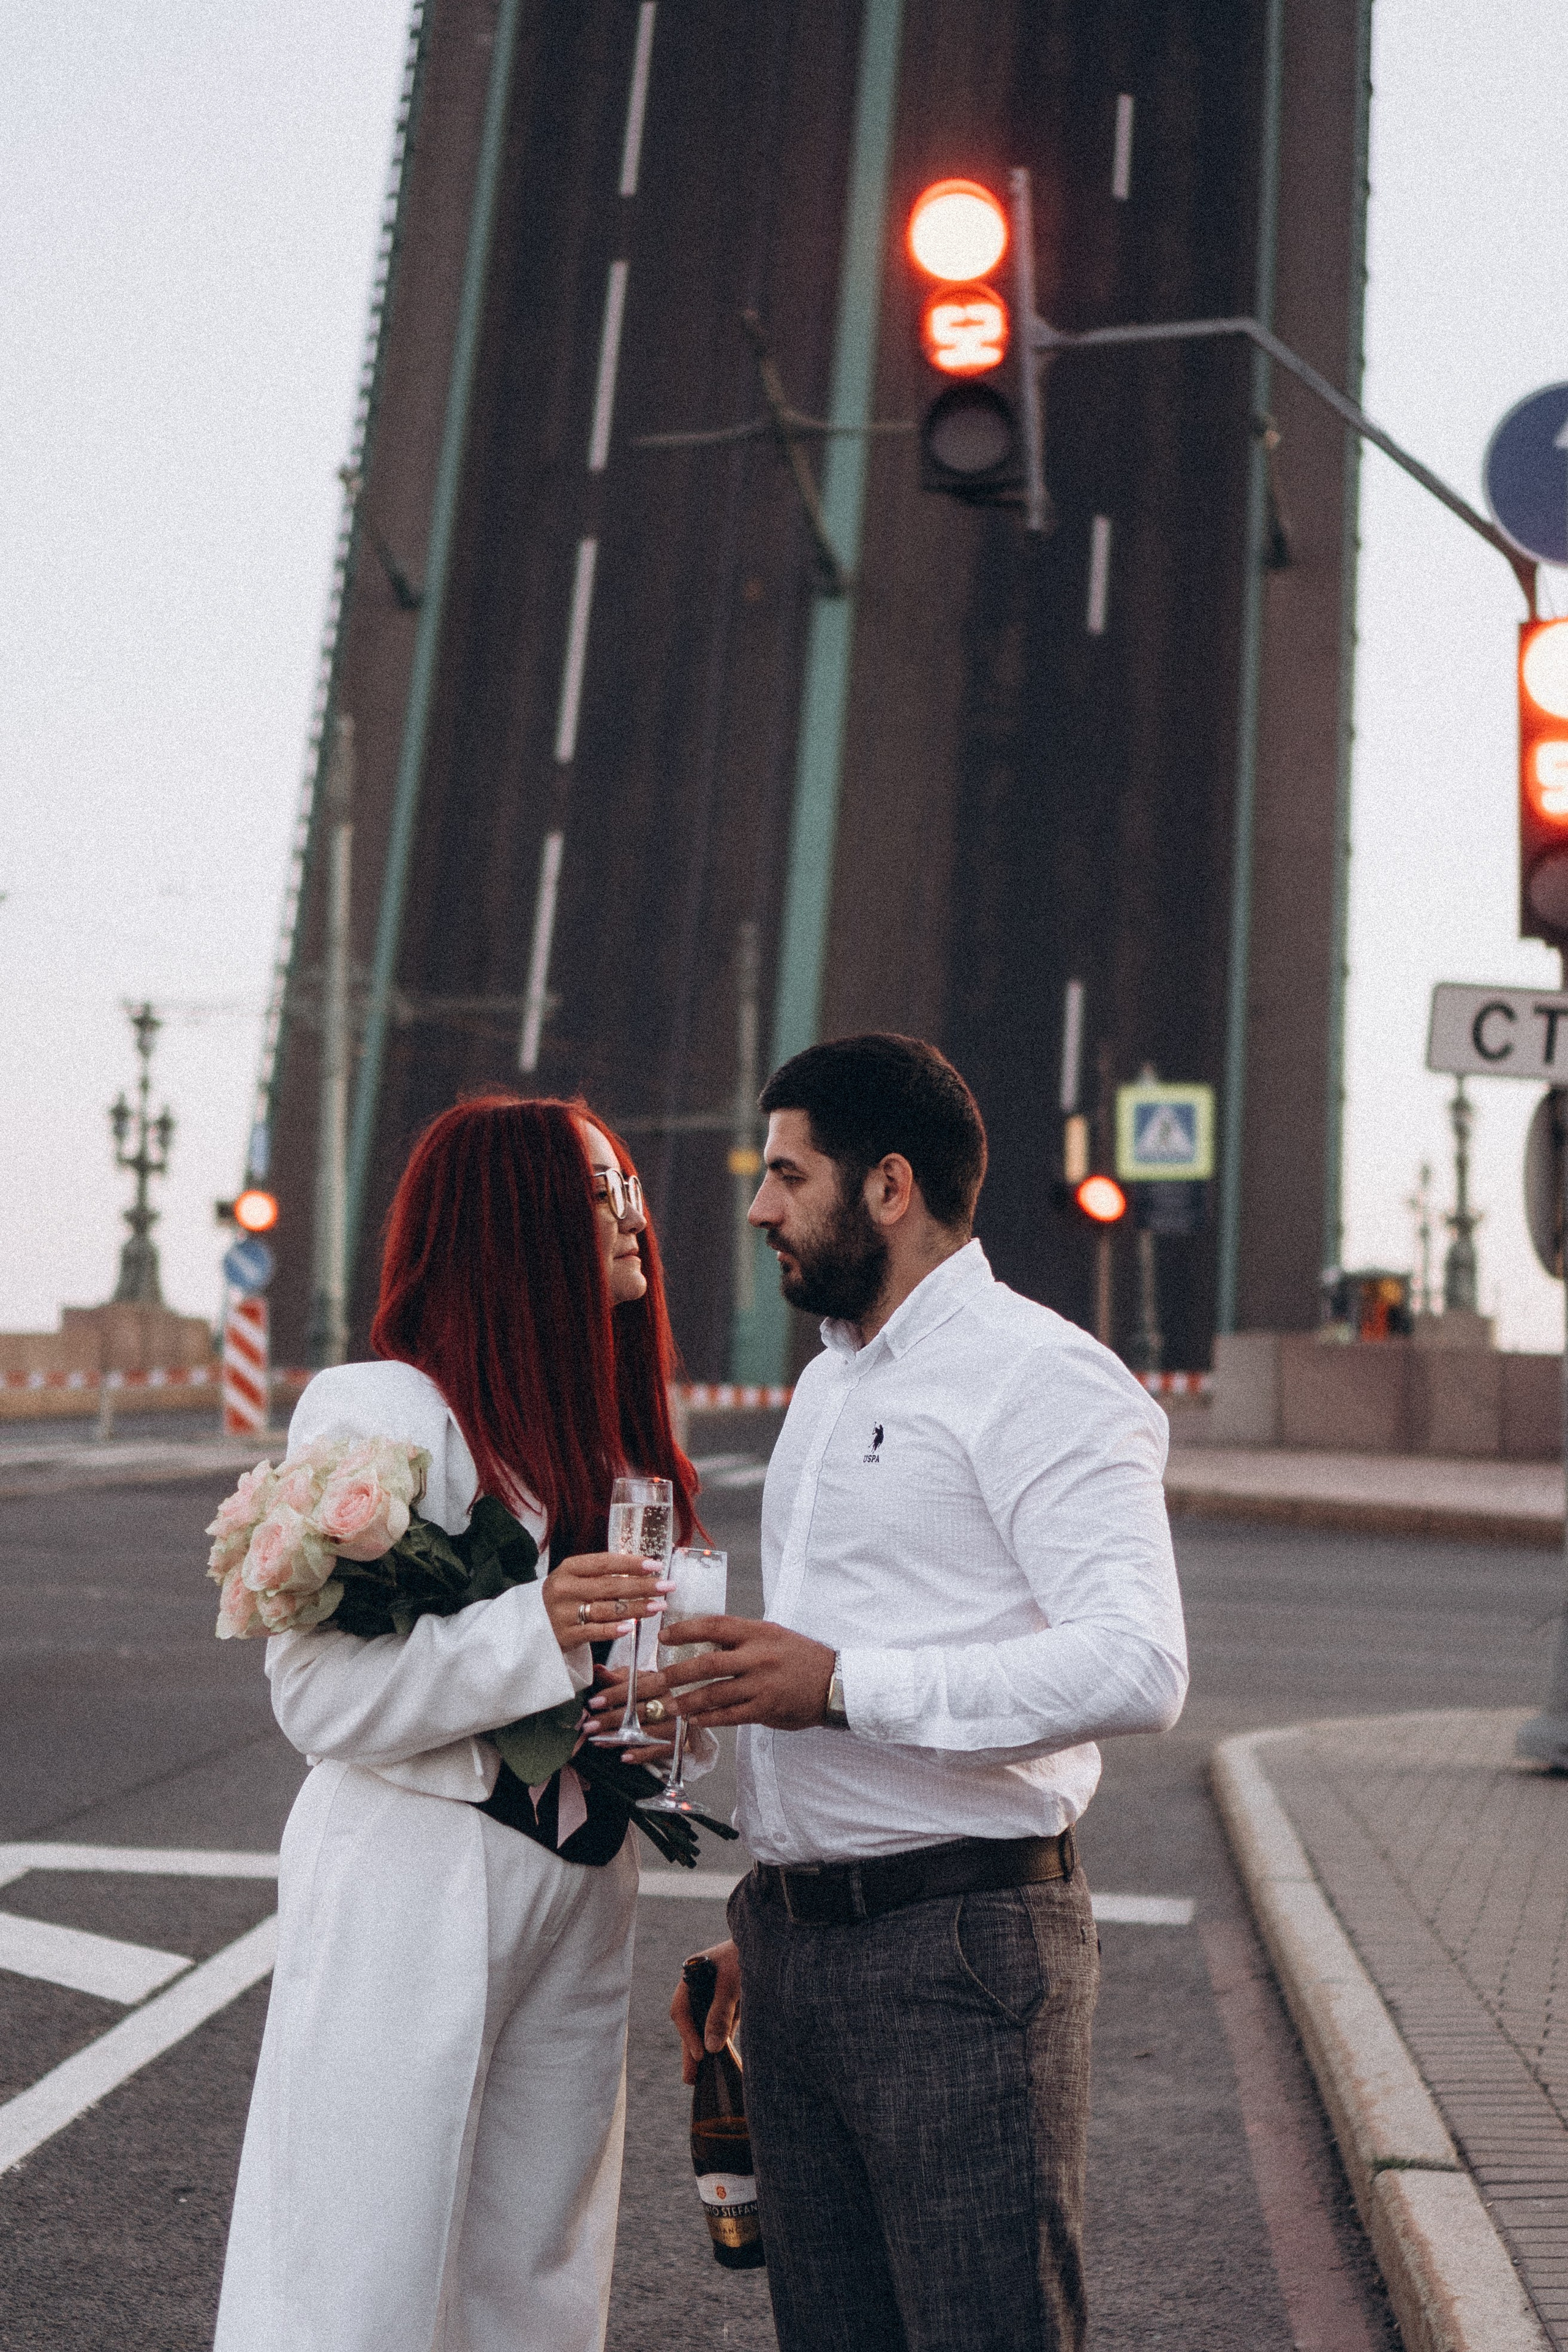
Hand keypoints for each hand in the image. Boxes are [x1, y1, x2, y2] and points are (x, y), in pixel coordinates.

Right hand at [543, 1553, 669, 1654]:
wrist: (531, 1625)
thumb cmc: (564, 1598)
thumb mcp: (575, 1579)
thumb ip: (601, 1574)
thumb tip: (643, 1570)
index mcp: (568, 1568)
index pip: (604, 1562)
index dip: (631, 1563)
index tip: (655, 1565)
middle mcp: (564, 1589)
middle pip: (610, 1586)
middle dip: (643, 1586)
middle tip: (667, 1586)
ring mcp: (563, 1613)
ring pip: (607, 1609)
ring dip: (637, 1608)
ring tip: (659, 1606)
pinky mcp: (565, 1636)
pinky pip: (595, 1632)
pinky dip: (614, 1630)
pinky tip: (632, 1627)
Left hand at [586, 1661, 676, 1755]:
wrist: (680, 1708)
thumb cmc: (650, 1691)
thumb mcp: (636, 1680)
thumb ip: (616, 1677)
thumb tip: (597, 1669)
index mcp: (661, 1683)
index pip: (637, 1688)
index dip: (614, 1695)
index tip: (593, 1702)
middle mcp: (670, 1703)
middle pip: (640, 1712)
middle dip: (612, 1719)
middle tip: (589, 1726)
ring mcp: (674, 1724)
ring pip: (646, 1733)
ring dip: (619, 1738)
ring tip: (597, 1740)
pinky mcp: (676, 1743)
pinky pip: (658, 1751)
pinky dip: (640, 1755)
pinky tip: (624, 1756)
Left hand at [659, 1616, 834, 1729]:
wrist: (834, 1683)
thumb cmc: (800, 1656)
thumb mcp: (773, 1635)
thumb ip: (742, 1638)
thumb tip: (705, 1642)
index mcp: (759, 1632)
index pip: (715, 1626)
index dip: (685, 1630)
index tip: (664, 1636)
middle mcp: (759, 1656)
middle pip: (709, 1663)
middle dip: (678, 1672)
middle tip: (659, 1679)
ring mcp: (762, 1685)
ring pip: (715, 1693)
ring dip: (688, 1701)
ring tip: (670, 1705)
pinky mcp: (766, 1709)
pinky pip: (730, 1716)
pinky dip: (709, 1718)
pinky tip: (695, 1719)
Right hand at [671, 1939, 740, 2083]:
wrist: (771, 1944)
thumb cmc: (746, 1955)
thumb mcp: (732, 1983)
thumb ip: (720, 2013)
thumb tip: (711, 2048)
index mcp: (693, 1976)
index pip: (681, 2009)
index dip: (688, 2034)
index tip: (700, 2054)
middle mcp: (700, 1989)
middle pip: (691, 2024)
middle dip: (691, 2050)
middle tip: (691, 2078)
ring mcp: (715, 1998)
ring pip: (705, 2029)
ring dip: (705, 2051)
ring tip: (700, 2079)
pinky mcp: (730, 2006)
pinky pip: (722, 2028)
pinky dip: (721, 2044)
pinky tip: (722, 2063)